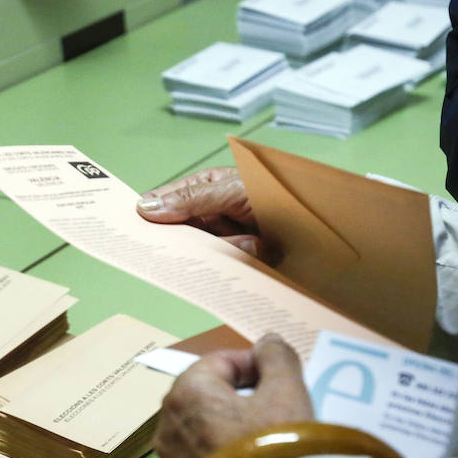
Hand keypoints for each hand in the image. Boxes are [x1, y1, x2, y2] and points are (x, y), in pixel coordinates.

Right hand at [136, 167, 267, 260]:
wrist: (322, 224)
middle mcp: (211, 215)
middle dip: (201, 241)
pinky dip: (244, 261)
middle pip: (182, 234)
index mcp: (205, 190)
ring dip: (233, 249)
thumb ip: (190, 199)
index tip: (134, 228)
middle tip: (220, 237)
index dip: (150, 214)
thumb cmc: (280, 195)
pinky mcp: (240, 260)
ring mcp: (226, 239)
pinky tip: (261, 252)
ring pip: (206, 253)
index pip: (166, 202)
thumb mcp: (232, 190)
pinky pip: (225, 267)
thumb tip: (147, 205)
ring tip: (259, 240)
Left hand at [154, 334, 313, 457]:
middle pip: (205, 397)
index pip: (219, 362)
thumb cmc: (278, 445)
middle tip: (275, 406)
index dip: (253, 364)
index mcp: (185, 393)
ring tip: (264, 439)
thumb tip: (266, 342)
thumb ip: (276, 357)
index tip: (280, 377)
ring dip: (227, 427)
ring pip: (200, 432)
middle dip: (238, 395)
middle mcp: (165, 427)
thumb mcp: (288, 391)